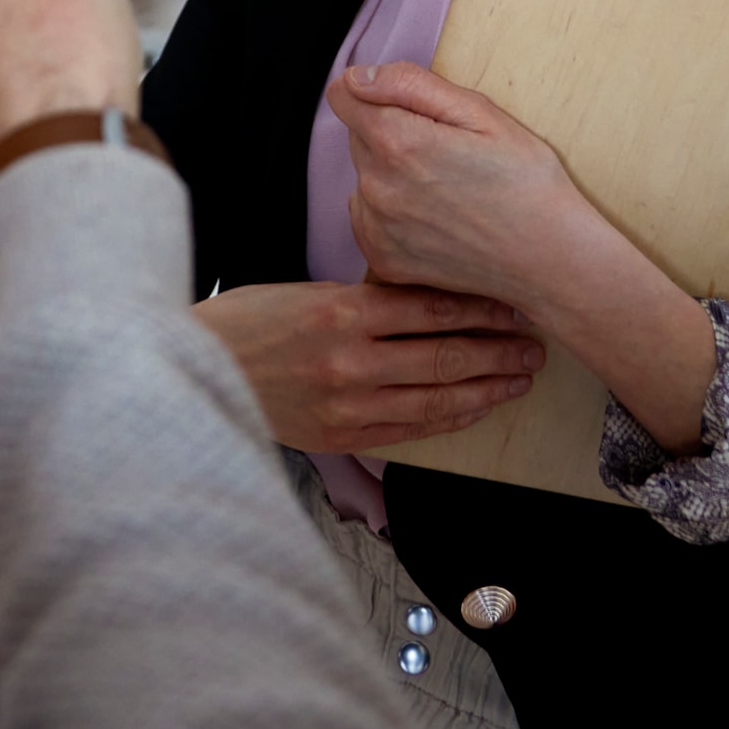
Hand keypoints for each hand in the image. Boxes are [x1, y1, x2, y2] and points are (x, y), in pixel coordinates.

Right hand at [190, 281, 541, 452]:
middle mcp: (350, 360)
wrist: (193, 372)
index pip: (431, 308)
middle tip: (534, 346)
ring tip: (520, 378)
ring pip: (437, 398)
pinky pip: (411, 430)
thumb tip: (428, 305)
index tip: (512, 306)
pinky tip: (477, 407)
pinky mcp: (341, 437)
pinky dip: (450, 418)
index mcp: (340, 311)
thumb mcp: (304, 291)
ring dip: (486, 388)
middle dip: (498, 351)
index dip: (480, 309)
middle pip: (445, 355)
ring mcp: (348, 404)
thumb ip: (364, 303)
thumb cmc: (247, 324)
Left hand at [329, 62, 716, 450]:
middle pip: (357, 135)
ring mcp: (378, 228)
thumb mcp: (482, 113)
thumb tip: (357, 77)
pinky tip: (435, 217)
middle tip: (447, 150)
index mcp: (399, 142)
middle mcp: (377, 186)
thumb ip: (411, 85)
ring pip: (363, 176)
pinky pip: (367, 217)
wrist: (552, 259)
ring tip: (446, 189)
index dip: (373, 92)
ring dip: (390, 174)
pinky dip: (391, 213)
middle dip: (391, 132)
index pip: (342, 95)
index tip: (407, 106)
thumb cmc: (527, 181)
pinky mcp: (383, 260)